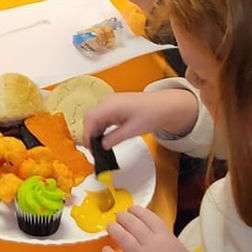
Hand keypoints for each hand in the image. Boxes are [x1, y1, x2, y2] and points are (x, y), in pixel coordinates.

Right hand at [84, 88, 199, 149]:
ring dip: (95, 131)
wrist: (164, 106)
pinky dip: (101, 126)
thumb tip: (102, 146)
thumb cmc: (151, 114)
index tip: (90, 149)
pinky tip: (106, 137)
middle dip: (90, 134)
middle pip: (90, 118)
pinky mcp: (115, 105)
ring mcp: (111, 102)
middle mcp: (108, 101)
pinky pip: (102, 115)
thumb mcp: (132, 131)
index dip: (87, 135)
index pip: (90, 119)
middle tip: (95, 150)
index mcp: (110, 105)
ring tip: (100, 146)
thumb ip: (114, 138)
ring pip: (95, 117)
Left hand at [104, 205, 201, 251]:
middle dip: (122, 218)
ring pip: (122, 237)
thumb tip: (152, 234)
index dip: (136, 211)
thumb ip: (166, 240)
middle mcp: (152, 244)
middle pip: (132, 224)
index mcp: (166, 237)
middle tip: (118, 218)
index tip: (131, 210)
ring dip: (114, 230)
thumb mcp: (180, 250)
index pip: (147, 216)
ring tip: (110, 228)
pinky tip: (106, 250)